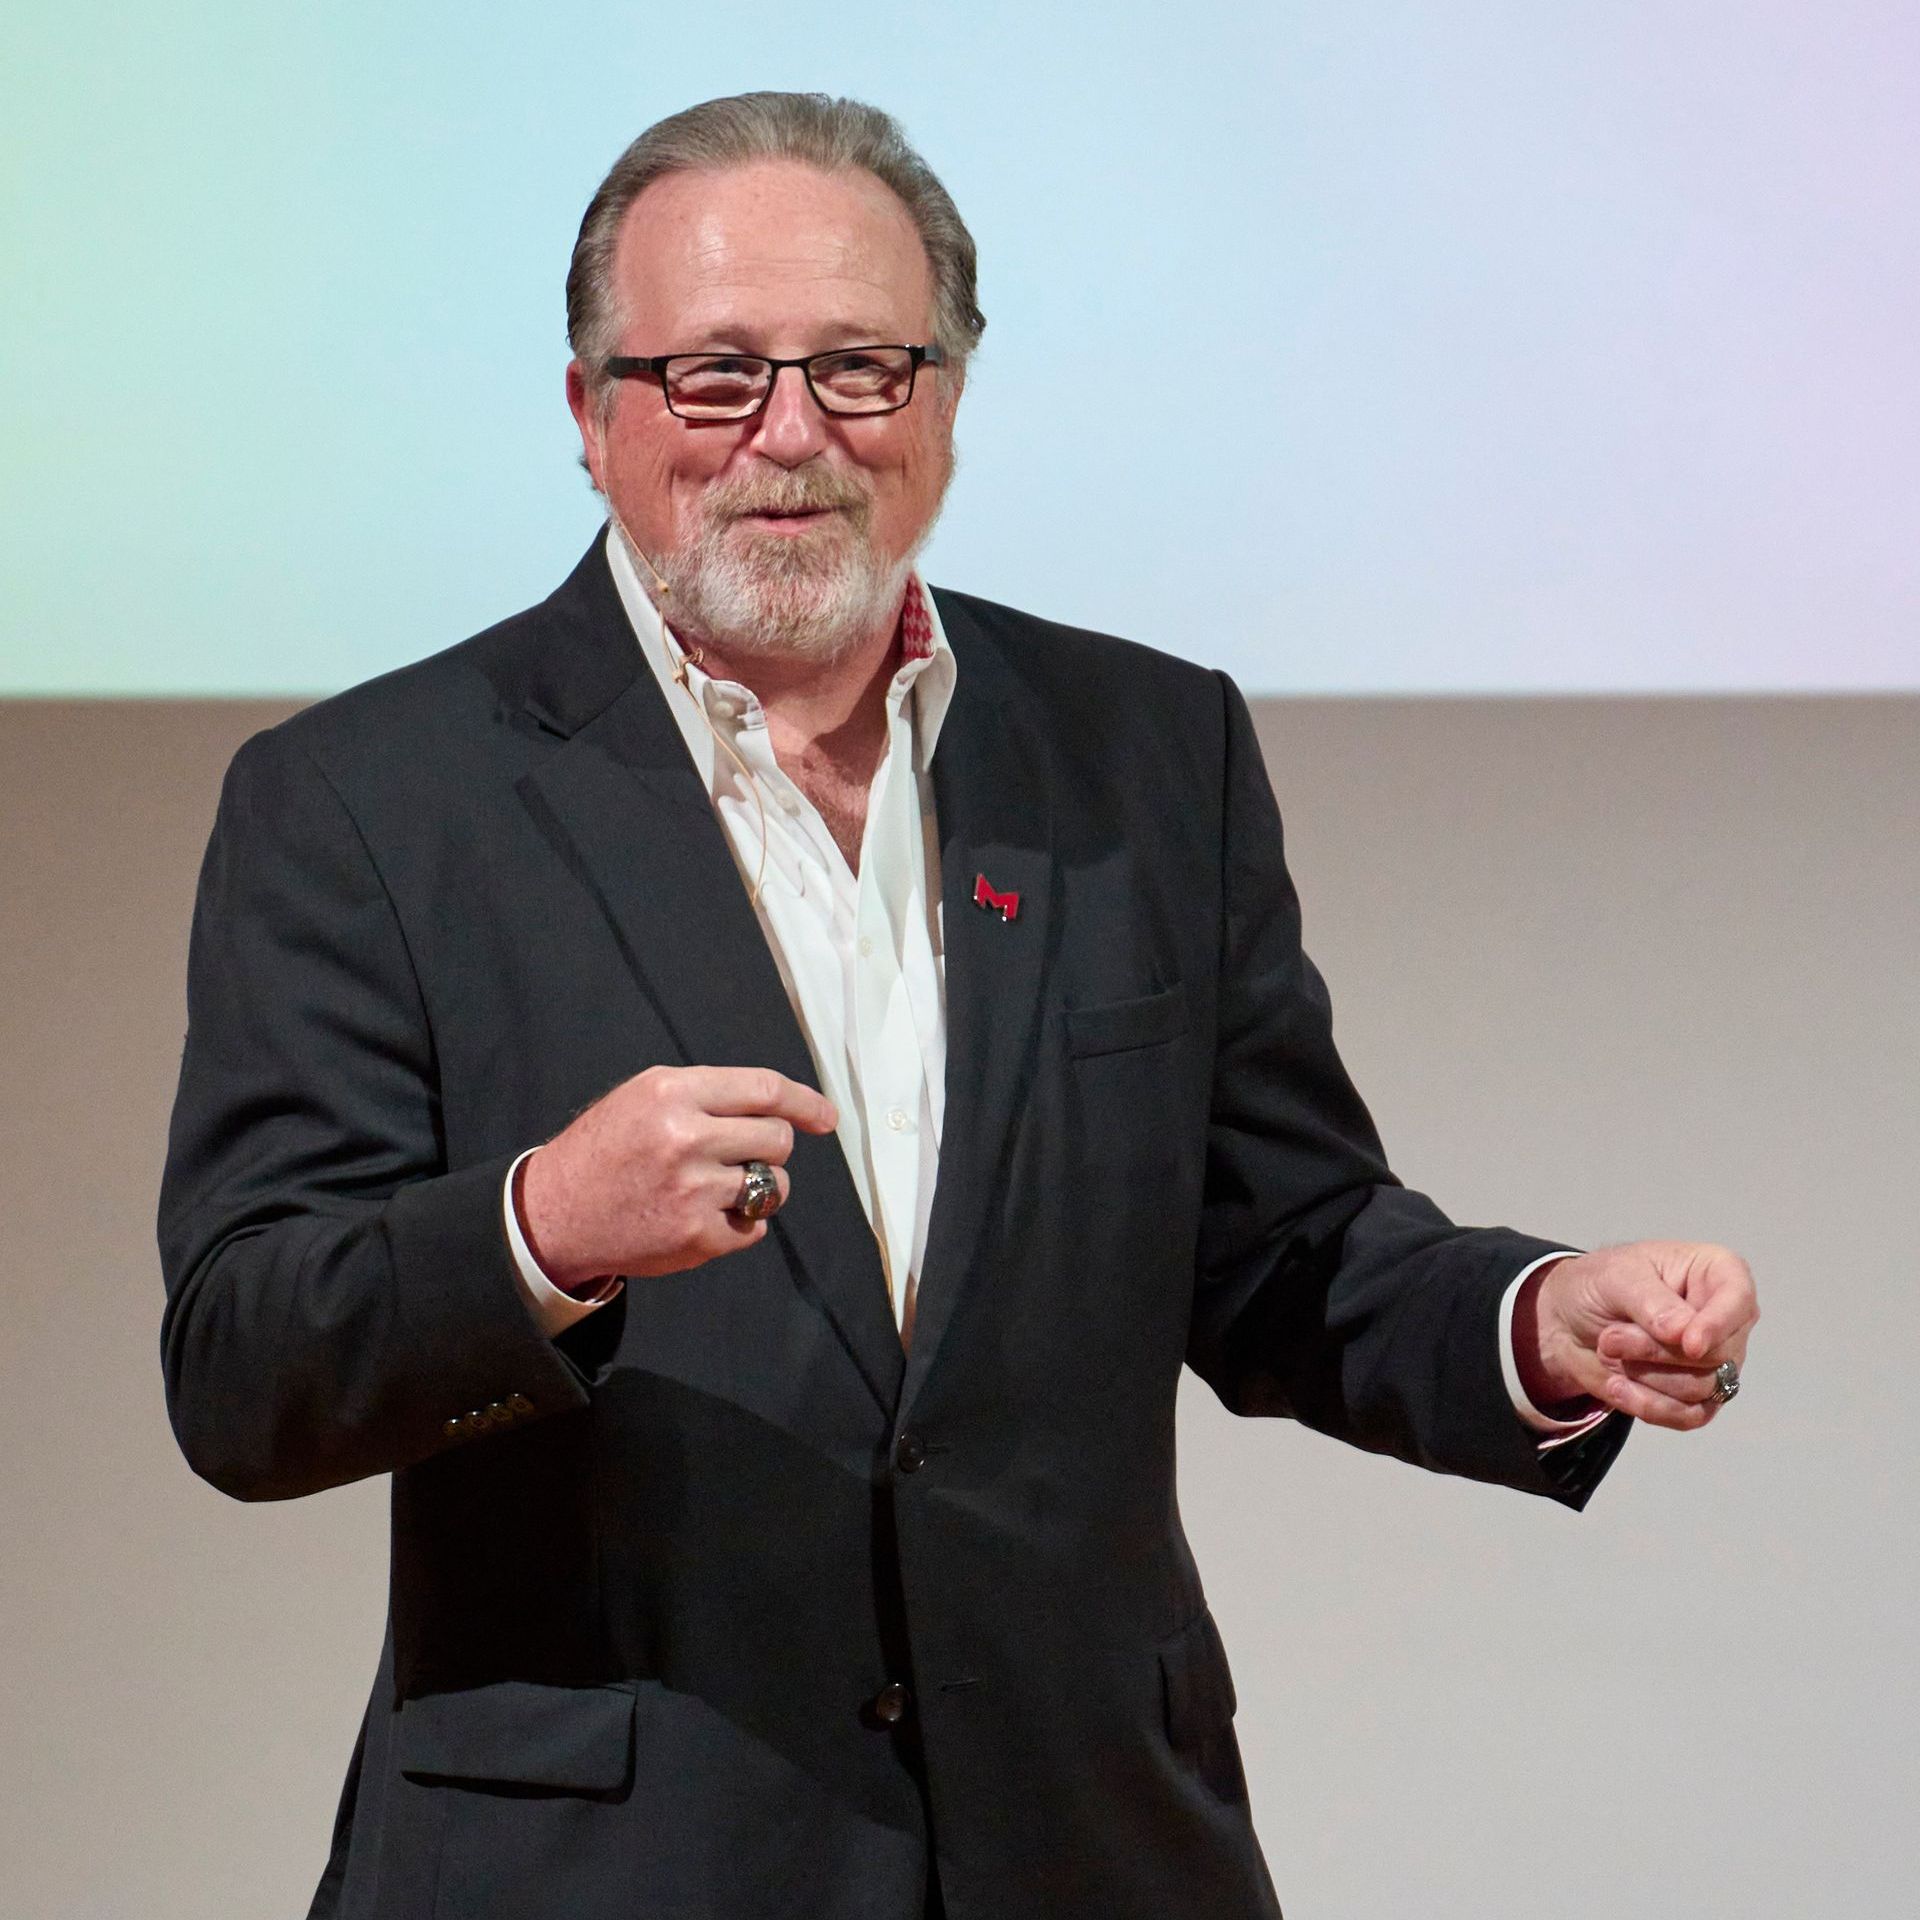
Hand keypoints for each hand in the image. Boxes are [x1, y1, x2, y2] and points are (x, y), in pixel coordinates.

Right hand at [516, 1066, 837, 1292]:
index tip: (827, 1117)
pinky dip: (740, 1223)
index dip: (806, 1102)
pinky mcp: (696, 1236)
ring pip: (774, 1184)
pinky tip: (704, 1214)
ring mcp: (693, 1190)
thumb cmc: (608, 1148)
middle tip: (735, 1153)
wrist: (556, 1212)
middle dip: (768, 1145)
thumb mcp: (647, 1096)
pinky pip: (755, 1227)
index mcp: (673, 1093)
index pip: (766, 1090)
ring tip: (718, 1186)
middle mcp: (686, 1138)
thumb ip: (710, 1095)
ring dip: (759, 1185)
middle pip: (777, 1137)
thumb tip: (784, 1107)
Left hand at [1528, 1241, 1758, 1431]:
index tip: (1689, 1343)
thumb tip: (1684, 1334)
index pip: (1739, 1300)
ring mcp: (1717, 1362)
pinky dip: (1648, 1405)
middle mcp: (1726, 1320)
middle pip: (1717, 1354)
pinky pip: (1689, 1416)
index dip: (1718, 1325)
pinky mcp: (1699, 1398)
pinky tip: (1617, 1387)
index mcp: (1717, 1273)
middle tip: (1610, 1337)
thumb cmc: (1601, 1285)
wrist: (1570, 1320)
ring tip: (1608, 1349)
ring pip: (1700, 1387)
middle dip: (1655, 1351)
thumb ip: (1651, 1301)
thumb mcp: (1615, 1277)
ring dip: (1644, 1373)